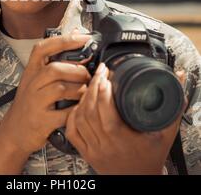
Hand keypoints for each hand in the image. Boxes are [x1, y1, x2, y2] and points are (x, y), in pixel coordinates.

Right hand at [0, 31, 91, 155]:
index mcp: (31, 71)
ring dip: (80, 90)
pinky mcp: (42, 121)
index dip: (65, 41)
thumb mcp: (36, 79)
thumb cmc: (30, 103)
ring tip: (85, 92)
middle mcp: (31, 84)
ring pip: (62, 89)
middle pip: (56, 69)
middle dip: (77, 71)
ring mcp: (35, 103)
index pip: (43, 48)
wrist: (13, 132)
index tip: (84, 38)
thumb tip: (75, 34)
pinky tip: (79, 108)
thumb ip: (55, 59)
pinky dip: (77, 110)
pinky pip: (65, 113)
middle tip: (88, 75)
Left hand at [65, 63, 186, 174]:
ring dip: (83, 98)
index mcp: (123, 140)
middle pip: (91, 111)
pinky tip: (79, 104)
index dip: (104, 92)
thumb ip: (173, 108)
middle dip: (93, 87)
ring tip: (92, 84)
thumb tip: (180, 80)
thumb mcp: (165, 134)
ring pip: (80, 119)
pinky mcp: (86, 153)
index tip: (108, 75)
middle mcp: (106, 145)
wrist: (139, 181)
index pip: (107, 113)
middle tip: (100, 72)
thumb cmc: (151, 158)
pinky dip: (73, 115)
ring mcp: (93, 149)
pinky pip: (72, 132)